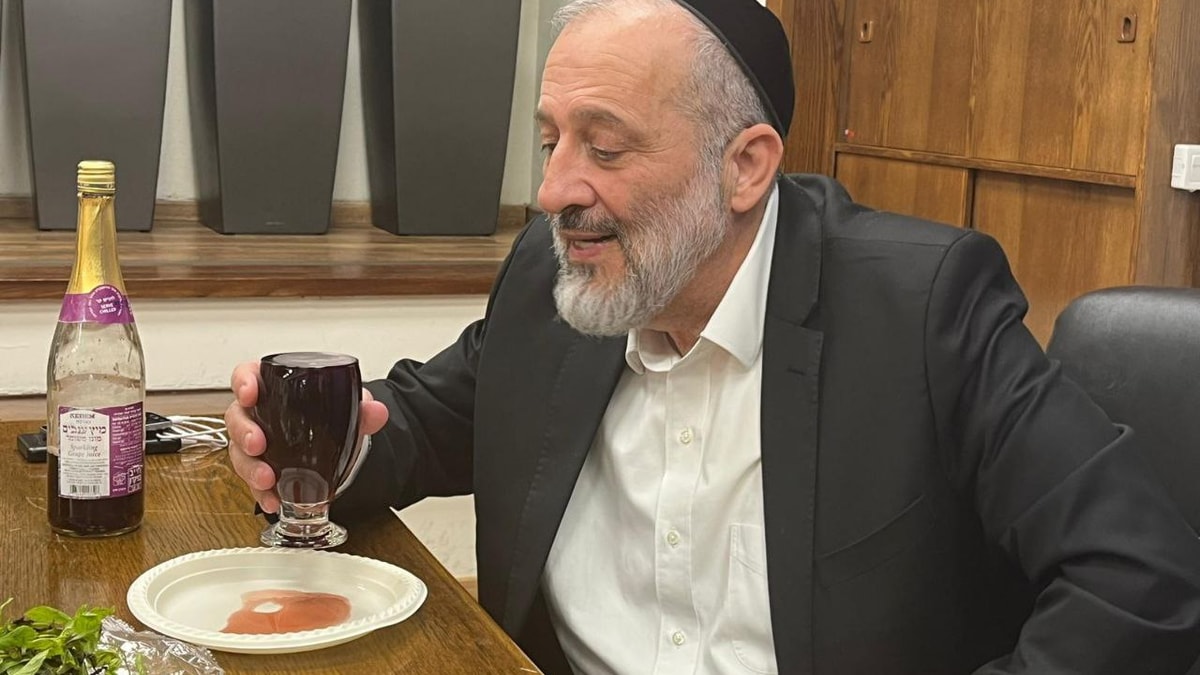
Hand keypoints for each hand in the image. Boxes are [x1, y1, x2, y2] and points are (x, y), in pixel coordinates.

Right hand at [225, 361, 388, 512]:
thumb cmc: (326, 416)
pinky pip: (252, 481)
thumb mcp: (344, 407)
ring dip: (250, 468)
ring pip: (239, 453)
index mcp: (273, 388)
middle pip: (236, 417)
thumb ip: (361, 407)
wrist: (336, 445)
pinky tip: (273, 501)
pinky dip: (261, 493)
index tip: (250, 393)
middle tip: (257, 445)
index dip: (243, 382)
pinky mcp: (259, 468)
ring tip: (267, 480)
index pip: (247, 376)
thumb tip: (376, 410)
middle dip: (243, 432)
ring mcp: (255, 442)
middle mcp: (257, 414)